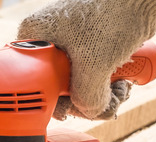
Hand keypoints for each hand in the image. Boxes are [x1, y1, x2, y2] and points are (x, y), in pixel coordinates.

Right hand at [17, 0, 155, 119]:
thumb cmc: (114, 15)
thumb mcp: (94, 66)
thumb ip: (85, 98)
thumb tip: (88, 113)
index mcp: (33, 36)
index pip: (35, 82)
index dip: (57, 101)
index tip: (76, 109)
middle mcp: (47, 38)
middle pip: (59, 85)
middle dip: (86, 98)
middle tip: (106, 102)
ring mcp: (68, 41)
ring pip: (78, 81)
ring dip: (102, 92)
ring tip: (121, 88)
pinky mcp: (89, 43)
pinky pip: (91, 72)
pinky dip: (108, 81)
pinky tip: (122, 81)